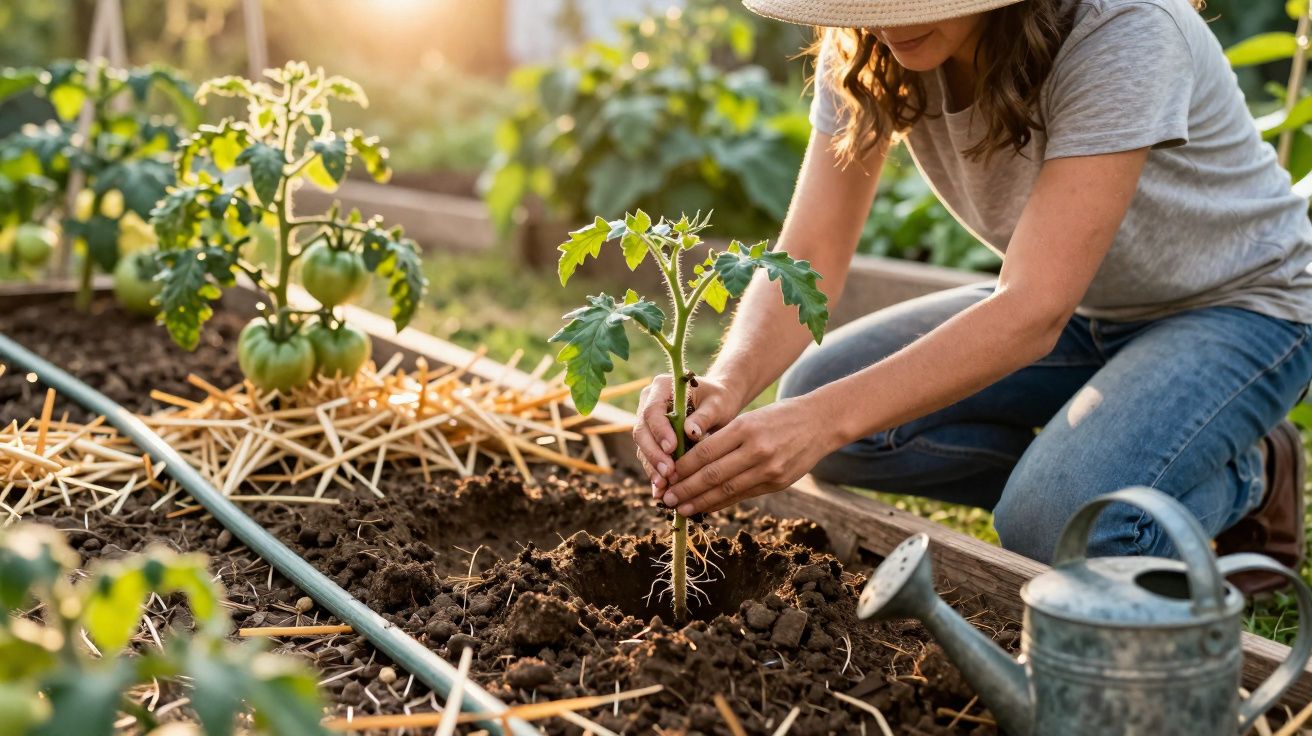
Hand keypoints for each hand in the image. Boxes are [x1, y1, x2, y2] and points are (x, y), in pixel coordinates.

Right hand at [632, 373, 741, 495]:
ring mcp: (648, 421)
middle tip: (667, 474)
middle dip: (654, 454)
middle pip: (642, 430)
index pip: (653, 410)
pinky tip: (662, 490)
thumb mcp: (717, 404)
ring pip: (643, 447)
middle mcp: (649, 402)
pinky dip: (656, 473)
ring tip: (664, 487)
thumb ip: (704, 416)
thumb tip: (690, 432)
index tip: (672, 449)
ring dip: (653, 467)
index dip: (659, 431)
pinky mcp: (652, 438)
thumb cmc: (719, 400)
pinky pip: (649, 456)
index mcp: (661, 387)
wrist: (718, 403)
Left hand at [660, 396, 837, 514]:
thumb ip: (723, 439)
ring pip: (726, 490)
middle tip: (666, 499)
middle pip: (712, 475)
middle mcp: (756, 450)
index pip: (705, 452)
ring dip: (700, 502)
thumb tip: (690, 463)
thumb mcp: (749, 418)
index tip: (666, 476)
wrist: (820, 423)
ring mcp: (769, 469)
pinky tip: (706, 507)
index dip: (683, 468)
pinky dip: (721, 503)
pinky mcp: (778, 483)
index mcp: (745, 428)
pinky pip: (743, 495)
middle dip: (685, 490)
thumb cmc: (778, 417)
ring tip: (681, 509)